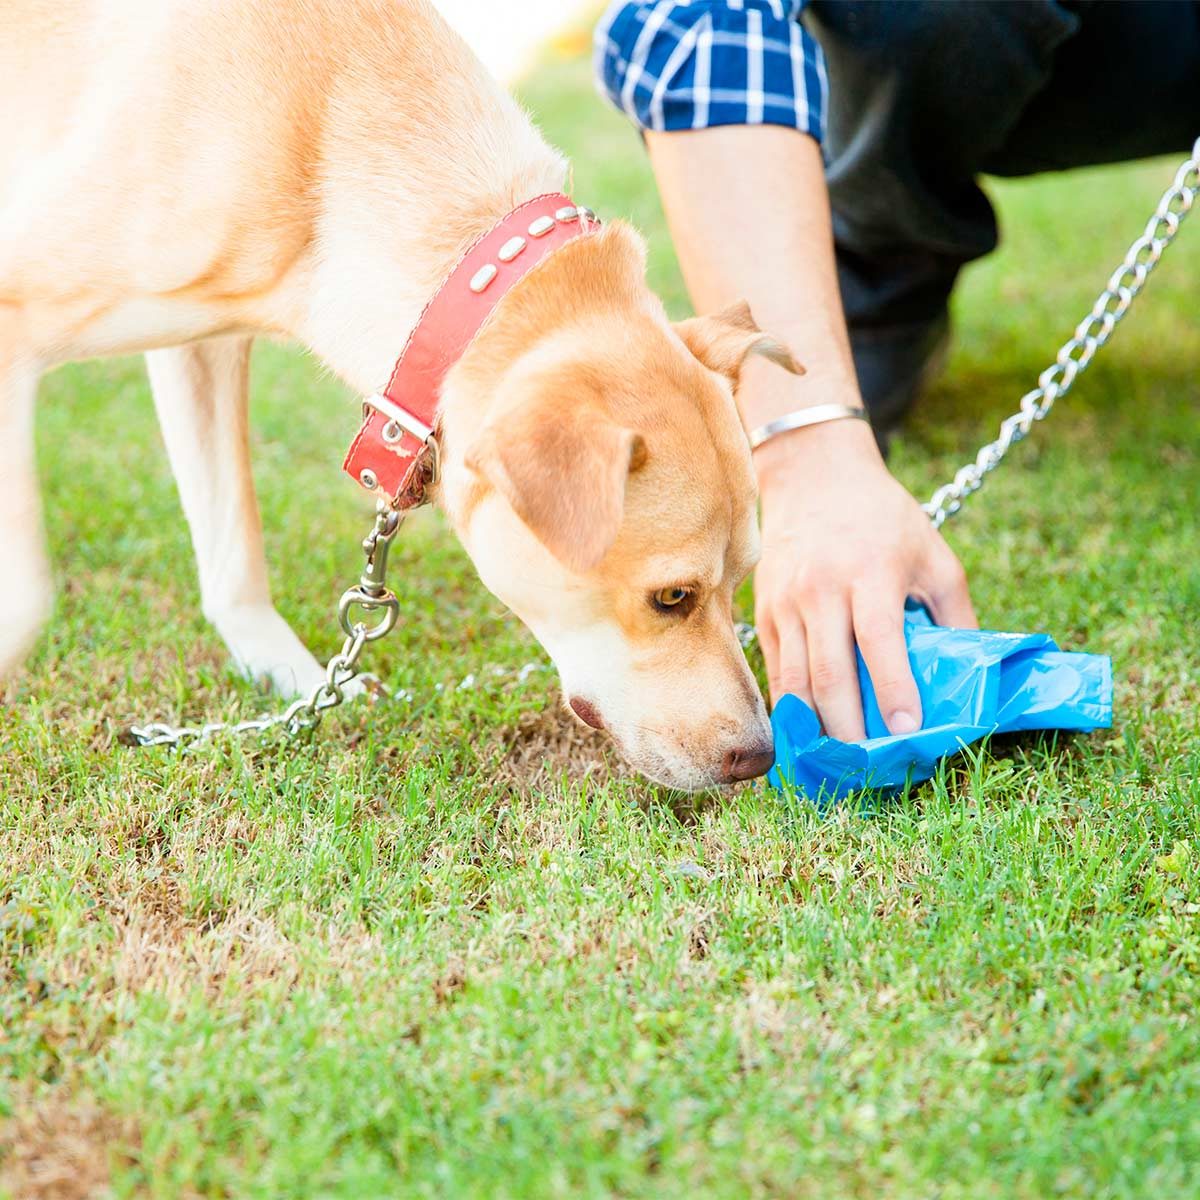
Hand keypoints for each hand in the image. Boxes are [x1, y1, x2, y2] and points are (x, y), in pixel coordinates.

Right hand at [753, 414, 976, 740]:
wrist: (814, 477)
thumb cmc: (885, 520)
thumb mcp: (934, 555)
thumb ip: (955, 614)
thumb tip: (971, 676)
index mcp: (872, 572)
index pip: (880, 640)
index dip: (893, 689)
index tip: (908, 731)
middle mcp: (823, 588)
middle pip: (831, 671)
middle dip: (850, 727)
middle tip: (868, 767)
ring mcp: (787, 602)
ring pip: (796, 679)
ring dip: (817, 727)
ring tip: (837, 763)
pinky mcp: (766, 612)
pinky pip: (777, 671)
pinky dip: (792, 708)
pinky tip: (809, 735)